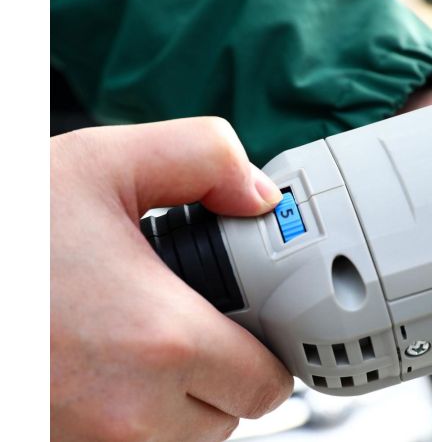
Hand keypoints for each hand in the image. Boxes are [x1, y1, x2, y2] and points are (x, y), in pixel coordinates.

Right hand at [51, 117, 292, 441]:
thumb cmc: (9, 227)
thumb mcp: (106, 162)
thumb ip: (203, 158)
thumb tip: (259, 196)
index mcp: (161, 339)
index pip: (266, 383)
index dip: (264, 350)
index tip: (248, 324)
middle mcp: (128, 413)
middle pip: (228, 416)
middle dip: (223, 371)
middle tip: (190, 322)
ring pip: (182, 440)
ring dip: (179, 398)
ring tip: (142, 341)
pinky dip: (134, 414)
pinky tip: (107, 364)